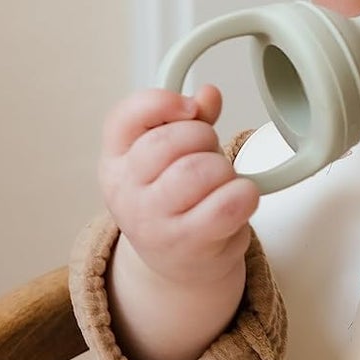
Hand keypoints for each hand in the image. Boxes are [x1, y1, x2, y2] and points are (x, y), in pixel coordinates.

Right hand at [99, 84, 258, 288]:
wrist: (177, 265)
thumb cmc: (176, 203)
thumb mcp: (171, 158)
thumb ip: (189, 121)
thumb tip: (209, 95)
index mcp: (115, 161)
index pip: (125, 117)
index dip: (162, 103)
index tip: (190, 108)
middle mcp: (126, 192)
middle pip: (170, 142)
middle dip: (204, 138)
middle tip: (210, 154)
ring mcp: (153, 222)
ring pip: (199, 171)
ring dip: (224, 169)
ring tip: (222, 181)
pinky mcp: (187, 244)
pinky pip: (226, 204)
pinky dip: (244, 194)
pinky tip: (239, 198)